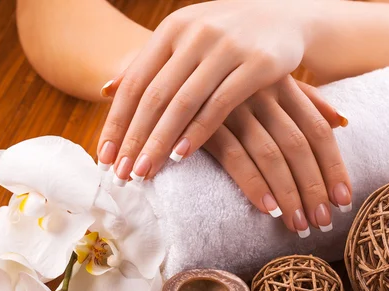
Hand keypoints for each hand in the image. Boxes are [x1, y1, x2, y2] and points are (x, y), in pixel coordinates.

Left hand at [96, 1, 313, 183]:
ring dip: (160, 142)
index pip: (134, 82)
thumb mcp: (185, 40)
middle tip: (119, 174)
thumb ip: (149, 64)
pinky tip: (181, 156)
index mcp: (172, 29)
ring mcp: (227, 47)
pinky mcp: (258, 64)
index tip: (103, 156)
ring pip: (183, 103)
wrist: (285, 19)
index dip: (116, 122)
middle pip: (154, 96)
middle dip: (133, 139)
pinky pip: (220, 105)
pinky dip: (198, 132)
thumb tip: (104, 89)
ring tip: (144, 171)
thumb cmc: (226, 36)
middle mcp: (195, 34)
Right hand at [204, 76, 350, 236]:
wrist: (165, 71)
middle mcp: (261, 92)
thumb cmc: (225, 82)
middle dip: (315, 188)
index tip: (343, 200)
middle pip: (299, 146)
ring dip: (289, 195)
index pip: (318, 130)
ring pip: (272, 155)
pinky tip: (268, 209)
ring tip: (299, 225)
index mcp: (281, 83)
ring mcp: (233, 107)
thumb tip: (341, 121)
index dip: (334, 167)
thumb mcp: (267, 81)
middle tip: (323, 222)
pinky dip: (254, 184)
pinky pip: (235, 156)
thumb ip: (305, 98)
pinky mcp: (204, 124)